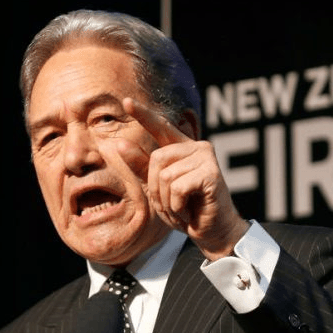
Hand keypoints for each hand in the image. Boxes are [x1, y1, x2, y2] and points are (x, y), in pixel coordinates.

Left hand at [123, 98, 248, 260]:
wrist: (212, 231)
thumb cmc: (187, 209)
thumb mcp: (158, 188)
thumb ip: (142, 167)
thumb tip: (120, 144)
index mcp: (183, 148)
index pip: (161, 127)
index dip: (144, 114)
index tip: (127, 101)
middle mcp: (197, 147)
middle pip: (156, 159)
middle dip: (156, 189)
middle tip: (172, 205)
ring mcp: (206, 158)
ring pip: (166, 176)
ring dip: (168, 201)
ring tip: (182, 209)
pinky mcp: (212, 174)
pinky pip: (177, 187)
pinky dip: (177, 206)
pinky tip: (189, 212)